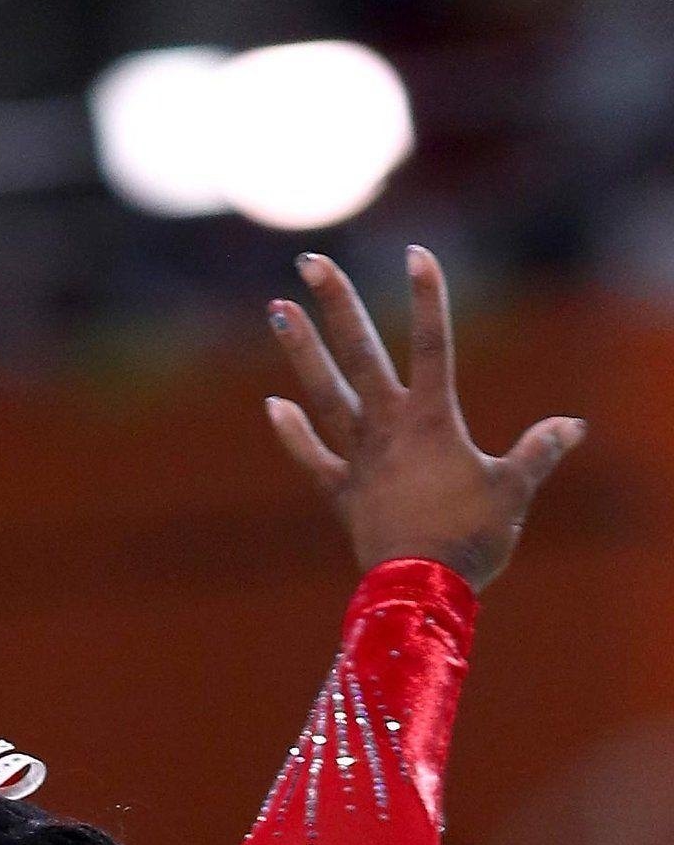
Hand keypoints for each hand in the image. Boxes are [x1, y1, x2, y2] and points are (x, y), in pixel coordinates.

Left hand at [265, 246, 584, 592]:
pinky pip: (312, 458)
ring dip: (301, 351)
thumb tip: (570, 427)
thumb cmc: (472, 540)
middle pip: (361, 353)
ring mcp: (360, 460)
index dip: (428, 297)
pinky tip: (273, 403)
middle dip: (338, 303)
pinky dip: (293, 433)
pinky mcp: (342, 495)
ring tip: (277, 309)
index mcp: (434, 419)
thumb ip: (537, 452)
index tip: (417, 252)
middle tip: (310, 259)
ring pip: (325, 394)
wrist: (423, 592)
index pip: (434, 343)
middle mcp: (389, 428)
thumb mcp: (513, 490)